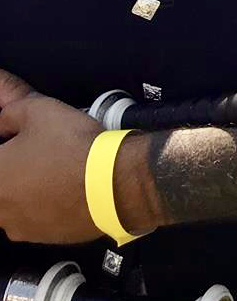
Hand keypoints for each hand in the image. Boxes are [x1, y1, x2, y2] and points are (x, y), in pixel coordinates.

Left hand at [0, 69, 105, 243]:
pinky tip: (64, 190)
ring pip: (11, 205)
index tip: (15, 141)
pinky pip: (33, 219)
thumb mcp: (39, 111)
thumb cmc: (73, 146)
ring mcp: (17, 225)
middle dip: (13, 170)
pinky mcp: (42, 237)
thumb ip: (10, 109)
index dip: (8, 147)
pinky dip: (43, 205)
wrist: (115, 184)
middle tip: (34, 154)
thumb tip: (2, 110)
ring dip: (23, 190)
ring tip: (52, 172)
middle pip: (3, 183)